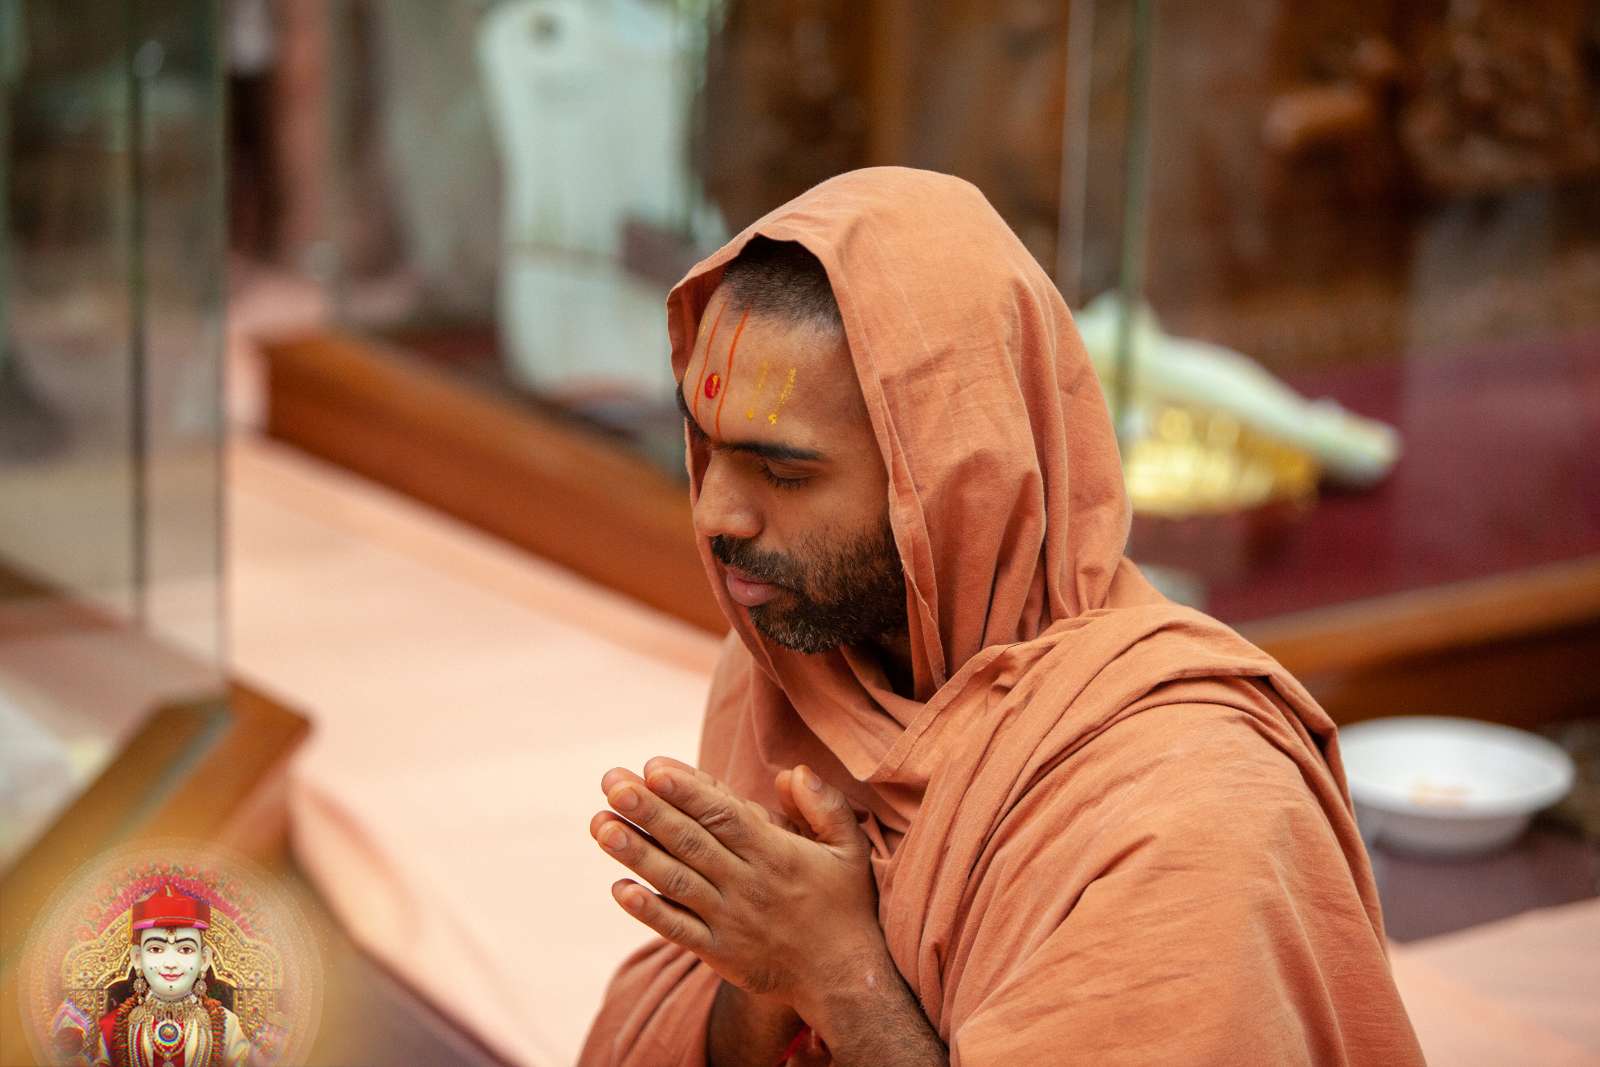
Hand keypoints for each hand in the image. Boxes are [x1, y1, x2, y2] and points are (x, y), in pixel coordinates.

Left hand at [590, 757, 883, 1022]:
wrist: (843, 978)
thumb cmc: (844, 906)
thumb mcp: (849, 849)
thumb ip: (824, 807)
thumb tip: (792, 772)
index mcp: (775, 853)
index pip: (723, 815)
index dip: (687, 791)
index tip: (652, 767)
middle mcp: (747, 883)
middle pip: (690, 841)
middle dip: (648, 810)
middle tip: (611, 782)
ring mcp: (730, 919)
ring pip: (676, 880)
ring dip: (636, 852)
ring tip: (600, 824)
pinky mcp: (718, 951)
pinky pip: (677, 929)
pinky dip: (647, 910)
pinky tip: (618, 888)